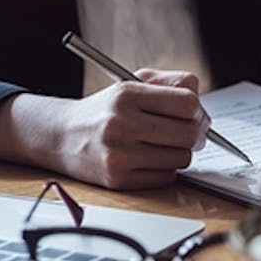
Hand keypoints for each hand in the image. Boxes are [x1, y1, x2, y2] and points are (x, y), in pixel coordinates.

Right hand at [0, 69, 210, 189]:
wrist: (62, 136)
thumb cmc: (106, 109)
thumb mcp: (132, 82)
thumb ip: (170, 82)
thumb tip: (198, 96)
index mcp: (126, 94)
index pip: (186, 103)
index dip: (199, 110)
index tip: (197, 115)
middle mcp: (121, 123)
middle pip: (188, 133)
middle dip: (198, 134)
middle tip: (194, 133)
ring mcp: (119, 154)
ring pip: (181, 158)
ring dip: (181, 153)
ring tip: (166, 145)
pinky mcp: (118, 179)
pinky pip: (166, 177)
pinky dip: (166, 169)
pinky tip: (151, 158)